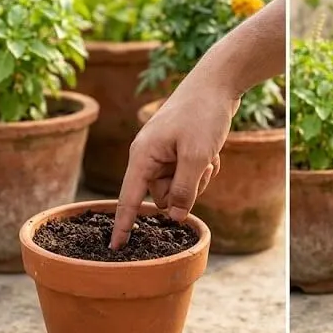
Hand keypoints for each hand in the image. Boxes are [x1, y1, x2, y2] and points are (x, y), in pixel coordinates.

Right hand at [109, 80, 238, 248]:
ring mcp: (164, 153)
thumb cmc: (203, 115)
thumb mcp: (196, 157)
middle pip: (163, 195)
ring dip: (198, 177)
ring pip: (180, 186)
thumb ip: (184, 189)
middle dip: (186, 189)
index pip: (129, 198)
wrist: (217, 84)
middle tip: (202, 165)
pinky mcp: (179, 150)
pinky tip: (213, 151)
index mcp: (142, 156)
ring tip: (209, 155)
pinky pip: (190, 173)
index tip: (115, 248)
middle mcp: (148, 156)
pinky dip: (204, 167)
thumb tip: (174, 217)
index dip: (123, 224)